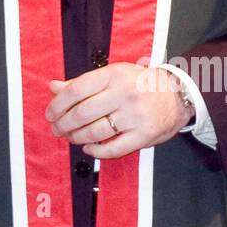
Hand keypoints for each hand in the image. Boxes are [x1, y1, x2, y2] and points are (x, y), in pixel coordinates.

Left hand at [45, 63, 189, 158]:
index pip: (76, 90)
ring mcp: (134, 116)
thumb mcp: (112, 75)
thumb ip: (82, 83)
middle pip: (82, 113)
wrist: (176, 94)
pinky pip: (114, 148)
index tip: (50, 113)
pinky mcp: (143, 135)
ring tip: (70, 137)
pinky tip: (89, 148)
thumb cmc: (139, 83)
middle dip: (63, 124)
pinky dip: (96, 151)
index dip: (57, 104)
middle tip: (56, 128)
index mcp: (113, 75)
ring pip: (95, 131)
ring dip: (77, 137)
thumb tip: (53, 87)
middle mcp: (123, 94)